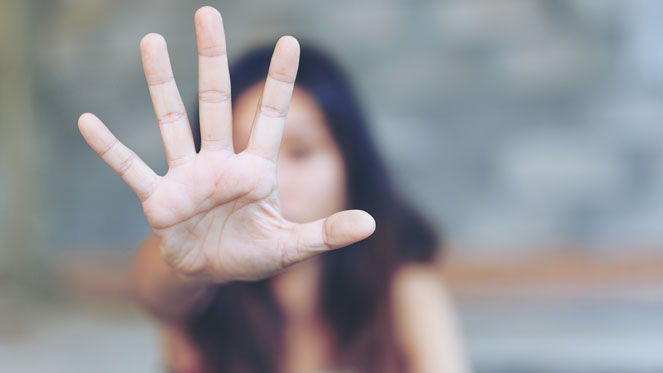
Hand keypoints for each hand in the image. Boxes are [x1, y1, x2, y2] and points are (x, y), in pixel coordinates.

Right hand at [77, 6, 374, 284]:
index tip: (290, 41)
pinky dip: (109, 148)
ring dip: (160, 83)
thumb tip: (372, 223)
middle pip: (216, 101)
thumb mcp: (291, 247)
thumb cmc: (250, 253)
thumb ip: (327, 233)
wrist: (209, 272)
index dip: (280, 81)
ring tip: (151, 41)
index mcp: (255, 169)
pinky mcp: (159, 199)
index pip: (270, 116)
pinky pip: (130, 168)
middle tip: (207, 13)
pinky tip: (86, 120)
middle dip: (212, 59)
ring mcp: (187, 176)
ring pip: (171, 121)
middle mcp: (220, 162)